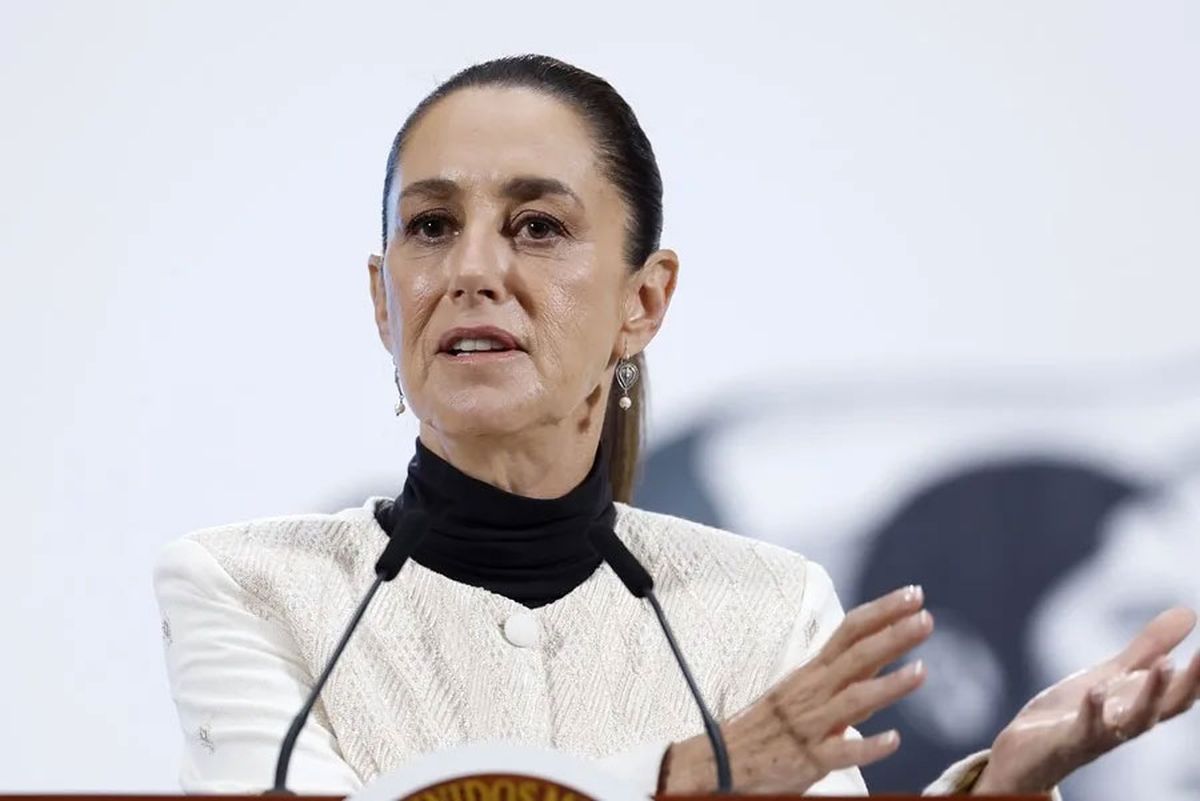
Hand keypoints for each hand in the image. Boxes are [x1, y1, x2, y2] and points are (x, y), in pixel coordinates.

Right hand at [662, 584, 932, 793]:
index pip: (850, 631)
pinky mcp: (809, 759)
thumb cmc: (772, 723)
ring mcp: (811, 724)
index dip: (882, 612)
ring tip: (922, 671)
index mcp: (814, 671)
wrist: (724, 758)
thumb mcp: (806, 689)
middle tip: (926, 617)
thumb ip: (846, 675)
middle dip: (892, 636)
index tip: (913, 594)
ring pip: (854, 700)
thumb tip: (886, 654)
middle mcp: (814, 691)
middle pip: (857, 656)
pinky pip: (841, 752)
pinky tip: (893, 740)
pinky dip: (866, 746)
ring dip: (888, 685)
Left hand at [975, 607, 1199, 793]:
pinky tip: (1096, 690)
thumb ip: (1149, 649)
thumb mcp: (1115, 674)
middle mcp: (1127, 723)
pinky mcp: (1069, 740)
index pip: (1179, 694)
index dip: (1198, 673)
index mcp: (1139, 705)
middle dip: (1186, 683)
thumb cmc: (1079, 713)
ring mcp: (1101, 734)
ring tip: (1166, 662)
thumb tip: (1188, 612)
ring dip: (1152, 694)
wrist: (1030, 752)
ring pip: (1135, 720)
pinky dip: (1093, 710)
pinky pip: (1086, 728)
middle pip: (1166, 706)